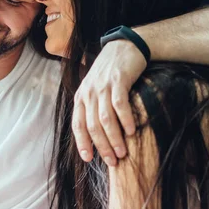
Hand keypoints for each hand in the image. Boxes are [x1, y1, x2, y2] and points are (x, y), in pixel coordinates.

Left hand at [72, 39, 146, 166]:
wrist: (125, 47)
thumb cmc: (110, 73)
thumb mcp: (95, 89)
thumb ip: (93, 109)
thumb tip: (96, 137)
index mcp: (81, 97)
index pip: (77, 124)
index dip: (82, 143)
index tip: (89, 159)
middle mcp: (88, 92)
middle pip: (92, 125)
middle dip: (101, 146)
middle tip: (112, 161)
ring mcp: (102, 86)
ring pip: (105, 118)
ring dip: (113, 138)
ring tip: (122, 152)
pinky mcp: (118, 80)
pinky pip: (120, 104)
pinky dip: (125, 120)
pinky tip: (131, 131)